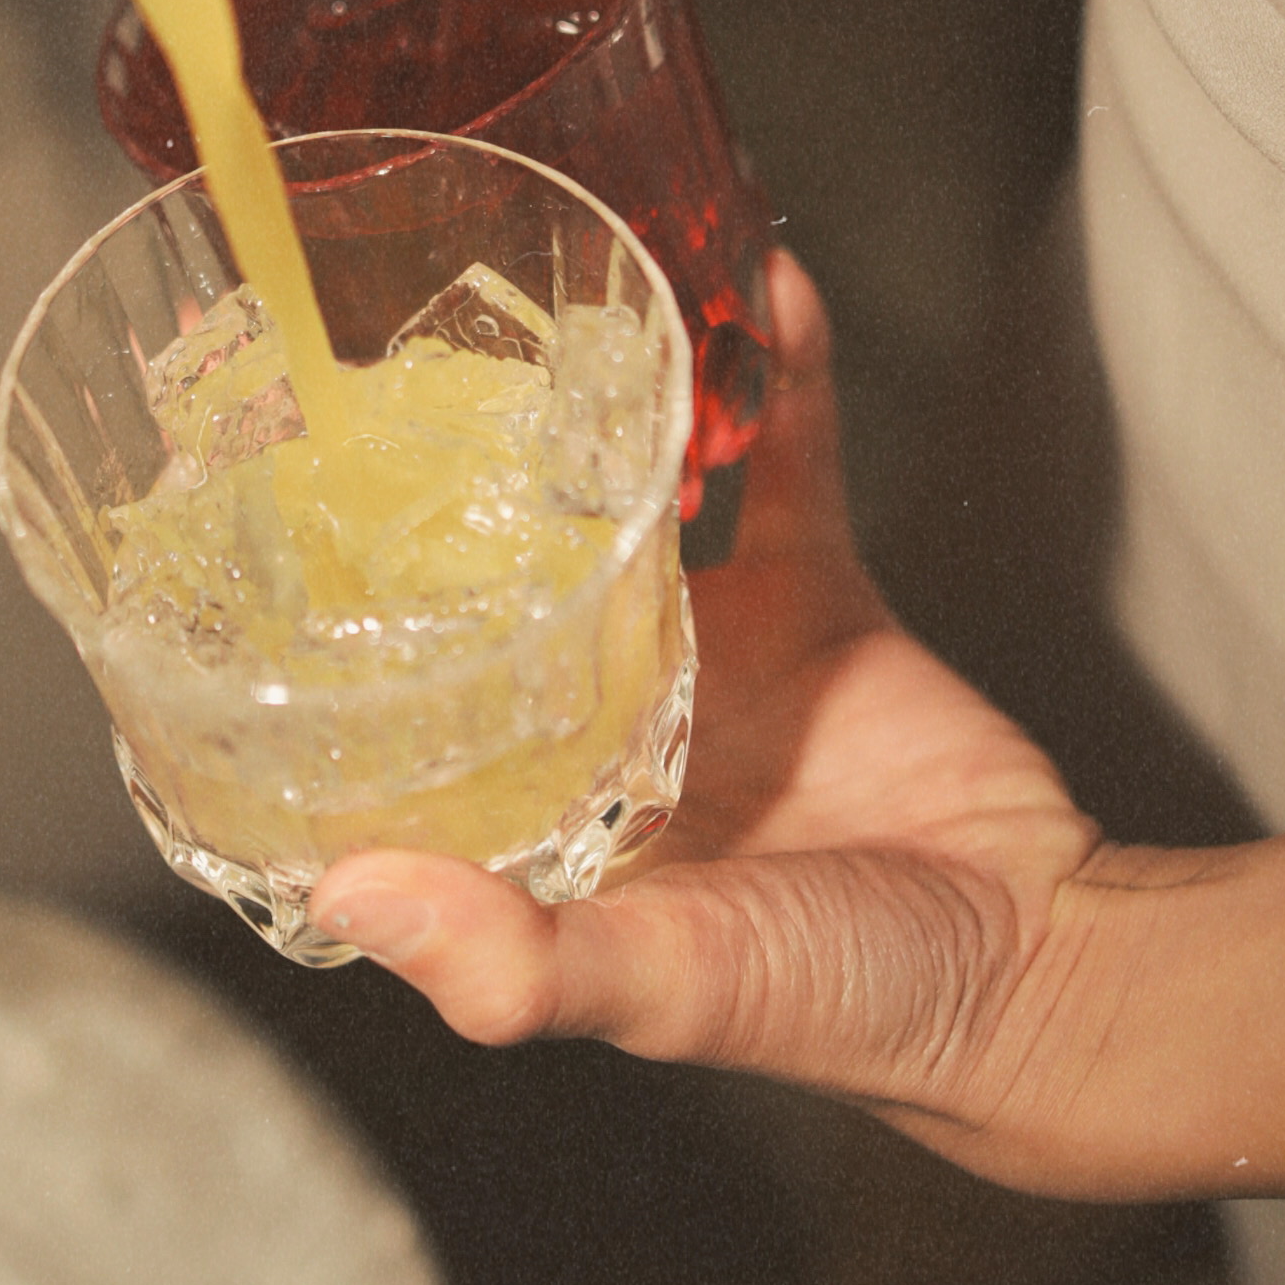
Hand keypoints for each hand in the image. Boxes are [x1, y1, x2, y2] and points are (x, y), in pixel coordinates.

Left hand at [315, 256, 1121, 1182]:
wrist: (1035, 959)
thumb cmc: (840, 1002)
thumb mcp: (666, 988)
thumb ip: (521, 961)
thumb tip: (349, 894)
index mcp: (530, 814)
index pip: (390, 719)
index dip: (317, 646)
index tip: (249, 546)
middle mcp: (590, 717)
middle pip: (487, 577)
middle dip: (437, 484)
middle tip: (375, 362)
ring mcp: (697, 642)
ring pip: (619, 492)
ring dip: (595, 400)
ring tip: (551, 287)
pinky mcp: (808, 588)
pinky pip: (784, 455)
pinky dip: (775, 368)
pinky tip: (759, 282)